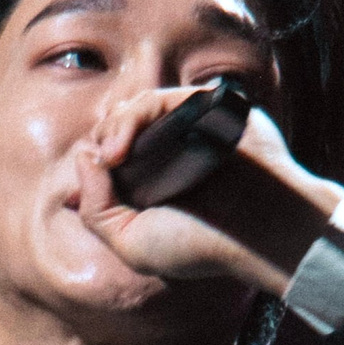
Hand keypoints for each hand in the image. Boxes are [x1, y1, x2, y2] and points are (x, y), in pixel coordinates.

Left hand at [72, 87, 341, 296]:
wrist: (260, 232)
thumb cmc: (201, 245)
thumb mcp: (131, 243)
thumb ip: (96, 208)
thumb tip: (83, 158)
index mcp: (155, 181)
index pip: (111, 155)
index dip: (95, 161)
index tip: (92, 185)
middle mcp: (172, 151)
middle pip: (120, 125)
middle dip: (104, 140)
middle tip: (107, 164)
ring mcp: (191, 128)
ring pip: (137, 108)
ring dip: (116, 127)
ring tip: (115, 156)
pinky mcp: (208, 109)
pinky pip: (162, 99)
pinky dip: (137, 117)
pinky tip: (125, 147)